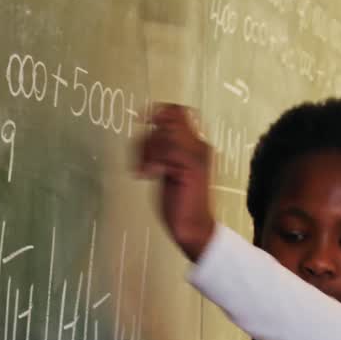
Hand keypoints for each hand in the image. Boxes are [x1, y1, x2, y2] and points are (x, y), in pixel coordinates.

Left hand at [137, 104, 216, 261]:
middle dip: (148, 136)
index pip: (176, 111)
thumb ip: (160, 150)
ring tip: (147, 171)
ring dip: (147, 151)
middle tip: (143, 159)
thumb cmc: (180, 202)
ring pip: (164, 134)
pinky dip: (152, 162)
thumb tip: (147, 131)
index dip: (157, 112)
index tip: (142, 122)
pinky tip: (152, 175)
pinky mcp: (190, 168)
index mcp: (195, 144)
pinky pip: (166, 150)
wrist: (194, 228)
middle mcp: (198, 145)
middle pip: (168, 118)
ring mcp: (195, 155)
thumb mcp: (167, 169)